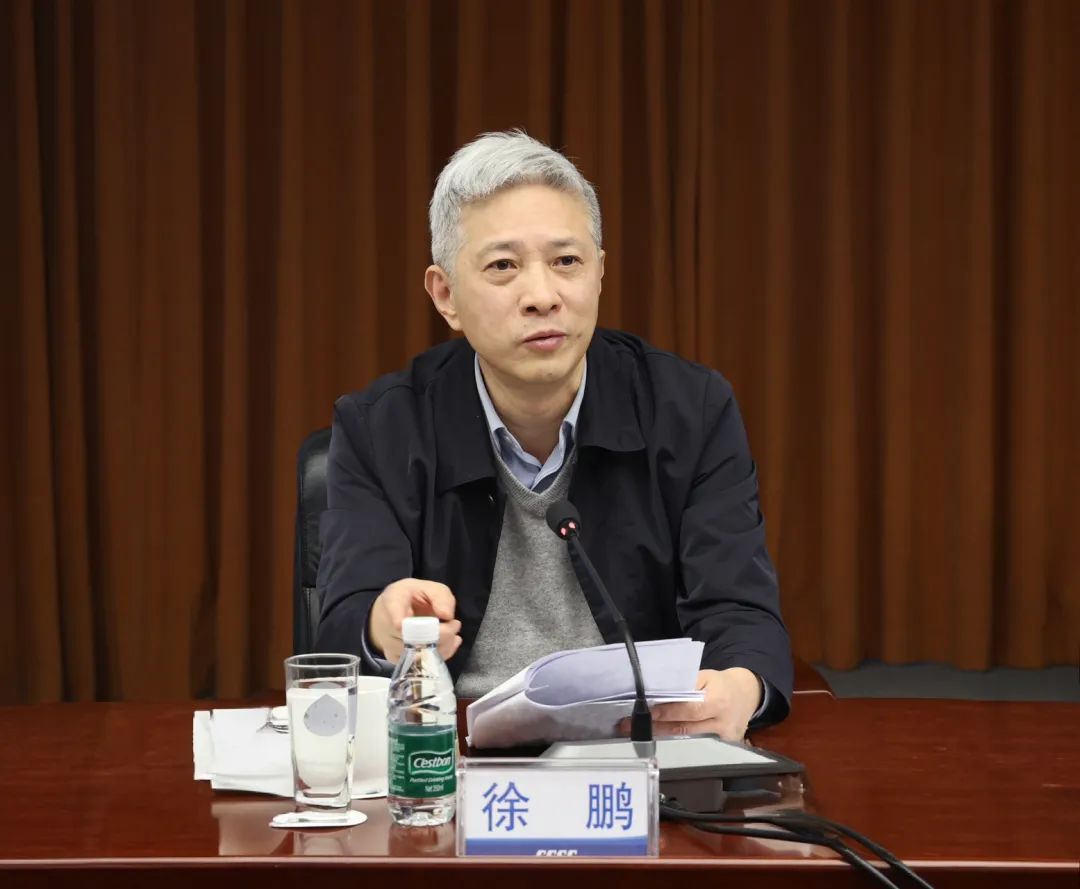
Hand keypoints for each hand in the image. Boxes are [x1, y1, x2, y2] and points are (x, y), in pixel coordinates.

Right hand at [369, 578, 461, 662]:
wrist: (389, 612)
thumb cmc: (410, 598)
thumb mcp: (427, 586)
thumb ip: (440, 596)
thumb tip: (447, 615)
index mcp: (393, 601)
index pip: (394, 612)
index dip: (398, 619)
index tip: (403, 624)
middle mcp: (387, 627)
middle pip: (414, 639)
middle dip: (442, 634)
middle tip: (455, 624)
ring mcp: (390, 646)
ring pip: (420, 654)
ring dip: (444, 644)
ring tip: (452, 631)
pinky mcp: (398, 660)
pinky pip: (420, 664)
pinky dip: (440, 654)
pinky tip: (449, 643)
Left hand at [620, 667, 761, 741]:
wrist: (747, 694)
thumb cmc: (721, 683)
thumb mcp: (706, 676)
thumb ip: (685, 685)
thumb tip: (658, 692)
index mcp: (718, 698)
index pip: (688, 708)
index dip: (665, 711)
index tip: (645, 711)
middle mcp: (722, 720)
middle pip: (684, 726)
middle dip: (655, 725)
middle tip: (629, 725)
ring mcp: (723, 737)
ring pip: (686, 737)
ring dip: (660, 734)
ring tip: (636, 732)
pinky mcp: (724, 746)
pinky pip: (696, 743)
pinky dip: (676, 740)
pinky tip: (658, 738)